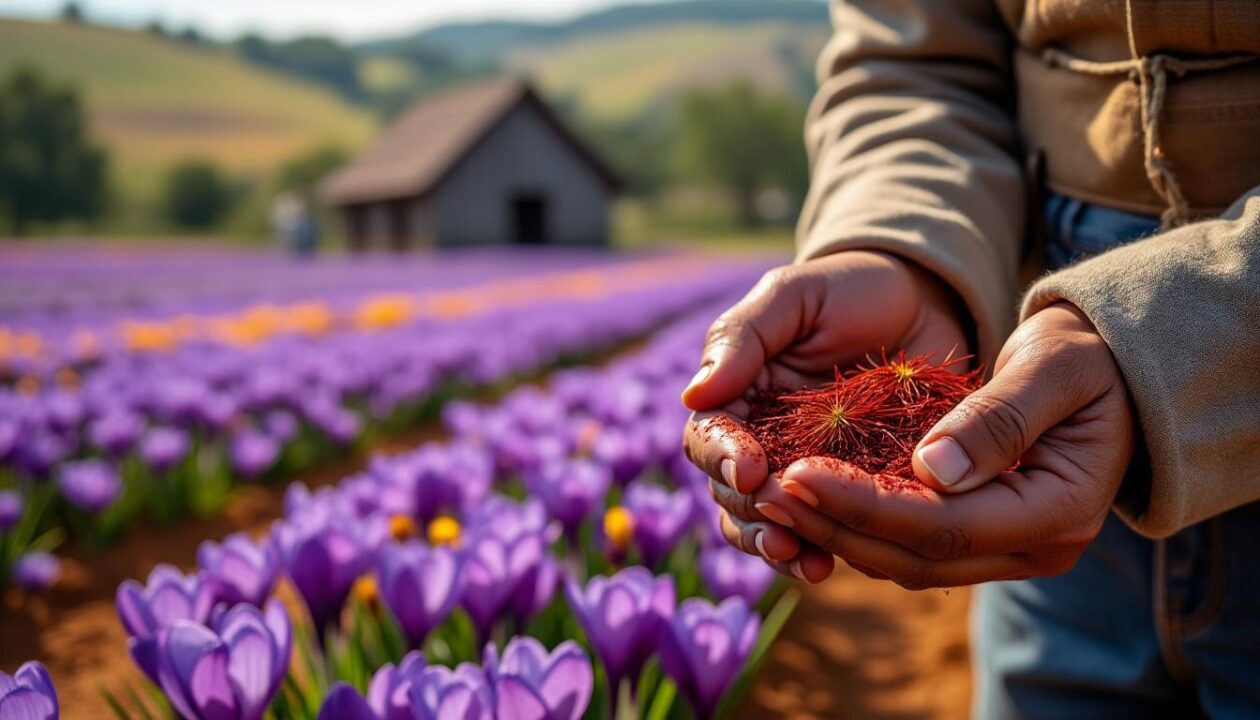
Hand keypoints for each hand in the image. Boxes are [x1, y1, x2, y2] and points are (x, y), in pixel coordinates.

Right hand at [682, 251, 970, 581]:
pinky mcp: (851, 494)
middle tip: (780, 527)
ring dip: (776, 546)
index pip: (708, 437)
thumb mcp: (794, 296)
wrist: (927, 303)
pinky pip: (823, 533)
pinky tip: (833, 564)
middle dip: (751, 515)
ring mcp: (803, 473)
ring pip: (766, 525)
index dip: (723, 458)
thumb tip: (693, 394)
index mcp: (736, 395)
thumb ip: (743, 337)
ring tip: (803, 560)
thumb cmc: (850, 290)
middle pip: (731, 494)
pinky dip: (820, 551)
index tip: (752, 469)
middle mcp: (759, 442)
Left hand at [753, 303, 1135, 587]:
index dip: (863, 505)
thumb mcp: (1054, 367)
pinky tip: (807, 496)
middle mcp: (1034, 548)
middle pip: (916, 558)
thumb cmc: (1087, 357)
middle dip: (835, 526)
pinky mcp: (981, 538)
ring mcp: (1007, 551)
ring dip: (835, 532)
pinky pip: (909, 546)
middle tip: (764, 491)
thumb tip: (929, 471)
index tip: (797, 472)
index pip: (943, 526)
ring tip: (770, 495)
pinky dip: (856, 525)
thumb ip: (997, 418)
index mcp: (1058, 512)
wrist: (1111, 371)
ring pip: (905, 562)